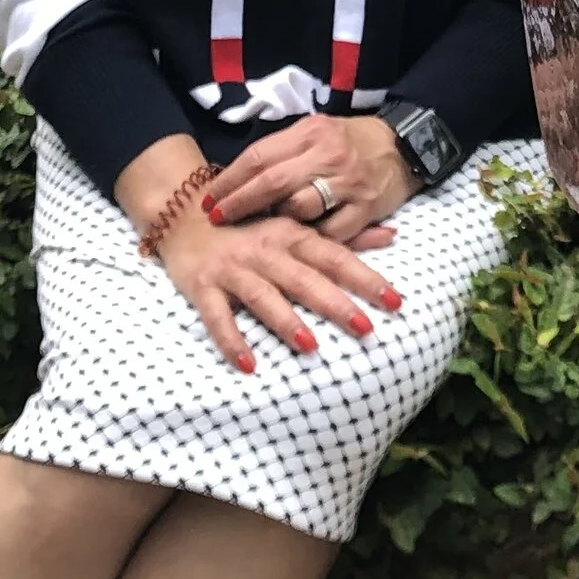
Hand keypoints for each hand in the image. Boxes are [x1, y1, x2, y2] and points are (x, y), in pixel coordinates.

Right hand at [150, 202, 401, 374]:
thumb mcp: (294, 225)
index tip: (395, 300)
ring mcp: (233, 269)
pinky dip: (230, 339)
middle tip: (366, 328)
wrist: (183, 213)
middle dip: (335, 303)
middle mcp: (265, 250)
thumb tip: (392, 236)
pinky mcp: (203, 286)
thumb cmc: (249, 224)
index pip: (335, 257)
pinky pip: (216, 316)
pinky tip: (247, 365)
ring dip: (286, 321)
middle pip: (304, 278)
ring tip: (311, 346)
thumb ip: (342, 235)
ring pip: (263, 296)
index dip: (366, 278)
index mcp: (291, 234)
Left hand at [204, 112, 413, 245]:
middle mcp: (328, 155)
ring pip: (300, 208)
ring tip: (261, 229)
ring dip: (276, 222)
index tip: (209, 198)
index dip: (230, 179)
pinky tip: (296, 243)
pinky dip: (310, 240)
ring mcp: (348, 183)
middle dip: (239, 204)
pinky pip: (330, 233)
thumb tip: (237, 176)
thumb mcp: (316, 131)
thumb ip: (283, 151)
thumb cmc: (350, 141)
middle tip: (217, 218)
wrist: (403, 147)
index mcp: (310, 132)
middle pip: (272, 183)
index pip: (259, 157)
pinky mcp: (366, 209)